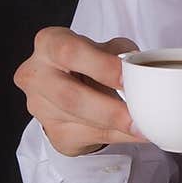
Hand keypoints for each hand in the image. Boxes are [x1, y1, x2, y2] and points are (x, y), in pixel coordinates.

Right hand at [13, 27, 150, 156]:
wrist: (67, 84)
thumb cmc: (87, 60)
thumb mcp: (104, 47)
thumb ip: (119, 54)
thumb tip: (141, 72)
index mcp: (50, 44)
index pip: (70, 53)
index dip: (101, 66)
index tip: (127, 79)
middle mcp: (37, 75)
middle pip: (70, 97)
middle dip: (108, 109)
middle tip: (138, 115)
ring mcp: (40, 107)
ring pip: (80, 123)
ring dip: (117, 128)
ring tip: (144, 127)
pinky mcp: (53, 132)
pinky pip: (89, 138)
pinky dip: (118, 136)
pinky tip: (135, 134)